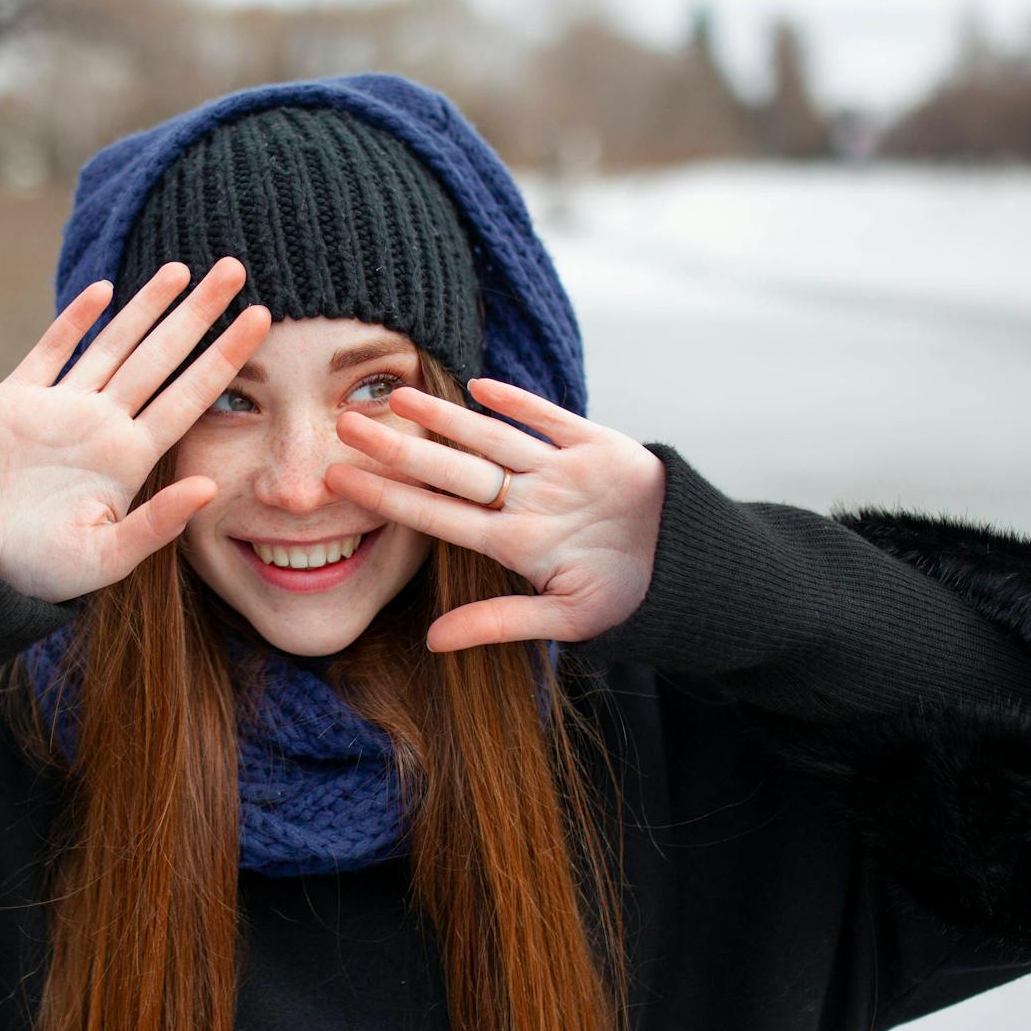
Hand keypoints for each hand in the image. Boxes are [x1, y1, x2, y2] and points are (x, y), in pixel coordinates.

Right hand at [0, 257, 270, 604]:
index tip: (261, 320)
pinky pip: (50, 350)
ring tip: (181, 268)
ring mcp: (61, 407)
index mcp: (130, 457)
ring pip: (114, 344)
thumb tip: (210, 487)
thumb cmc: (43, 569)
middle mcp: (104, 424)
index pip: (190, 395)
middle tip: (235, 267)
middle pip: (161, 356)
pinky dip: (74, 320)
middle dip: (197, 312)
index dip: (225, 356)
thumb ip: (157, 524)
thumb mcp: (106, 557)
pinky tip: (103, 290)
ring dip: (146, 306)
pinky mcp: (16, 400)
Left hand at [325, 378, 665, 652]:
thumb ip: (500, 623)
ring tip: (398, 395)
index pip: (438, 515)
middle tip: (344, 426)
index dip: (389, 497)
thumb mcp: (566, 618)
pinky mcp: (599, 446)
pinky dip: (520, 404)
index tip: (340, 482)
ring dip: (447, 418)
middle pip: (452, 470)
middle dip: (399, 449)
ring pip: (492, 439)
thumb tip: (432, 643)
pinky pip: (553, 420)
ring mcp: (559, 471)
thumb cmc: (625, 595)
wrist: (690, 568)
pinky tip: (480, 387)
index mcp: (515, 542)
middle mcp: (527, 501)